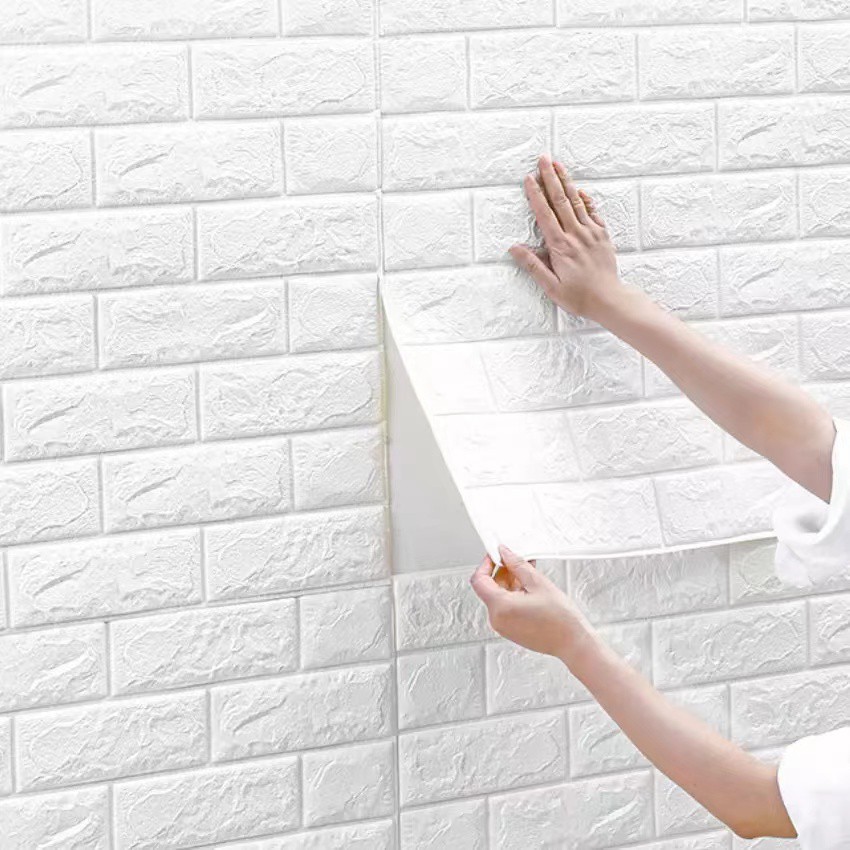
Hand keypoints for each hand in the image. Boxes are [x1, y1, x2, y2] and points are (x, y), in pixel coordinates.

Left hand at [469, 545, 593, 659]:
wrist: (573, 643)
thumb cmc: (560, 620)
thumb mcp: (538, 583)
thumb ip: (517, 565)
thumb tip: (506, 554)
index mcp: (500, 607)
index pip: (479, 580)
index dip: (486, 564)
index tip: (495, 555)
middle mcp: (497, 619)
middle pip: (489, 588)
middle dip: (502, 572)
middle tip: (516, 560)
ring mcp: (503, 627)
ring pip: (498, 597)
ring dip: (510, 582)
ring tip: (528, 572)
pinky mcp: (511, 630)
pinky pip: (505, 607)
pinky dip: (513, 594)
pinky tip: (529, 586)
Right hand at [510, 155, 624, 320]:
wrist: (609, 299)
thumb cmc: (579, 297)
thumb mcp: (551, 286)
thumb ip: (533, 265)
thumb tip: (514, 249)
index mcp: (560, 246)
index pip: (544, 214)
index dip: (536, 194)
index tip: (529, 179)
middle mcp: (576, 235)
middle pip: (560, 200)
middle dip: (550, 178)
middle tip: (543, 159)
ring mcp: (591, 233)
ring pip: (576, 201)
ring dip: (566, 182)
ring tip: (558, 165)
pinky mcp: (602, 235)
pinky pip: (592, 212)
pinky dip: (585, 199)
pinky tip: (579, 190)